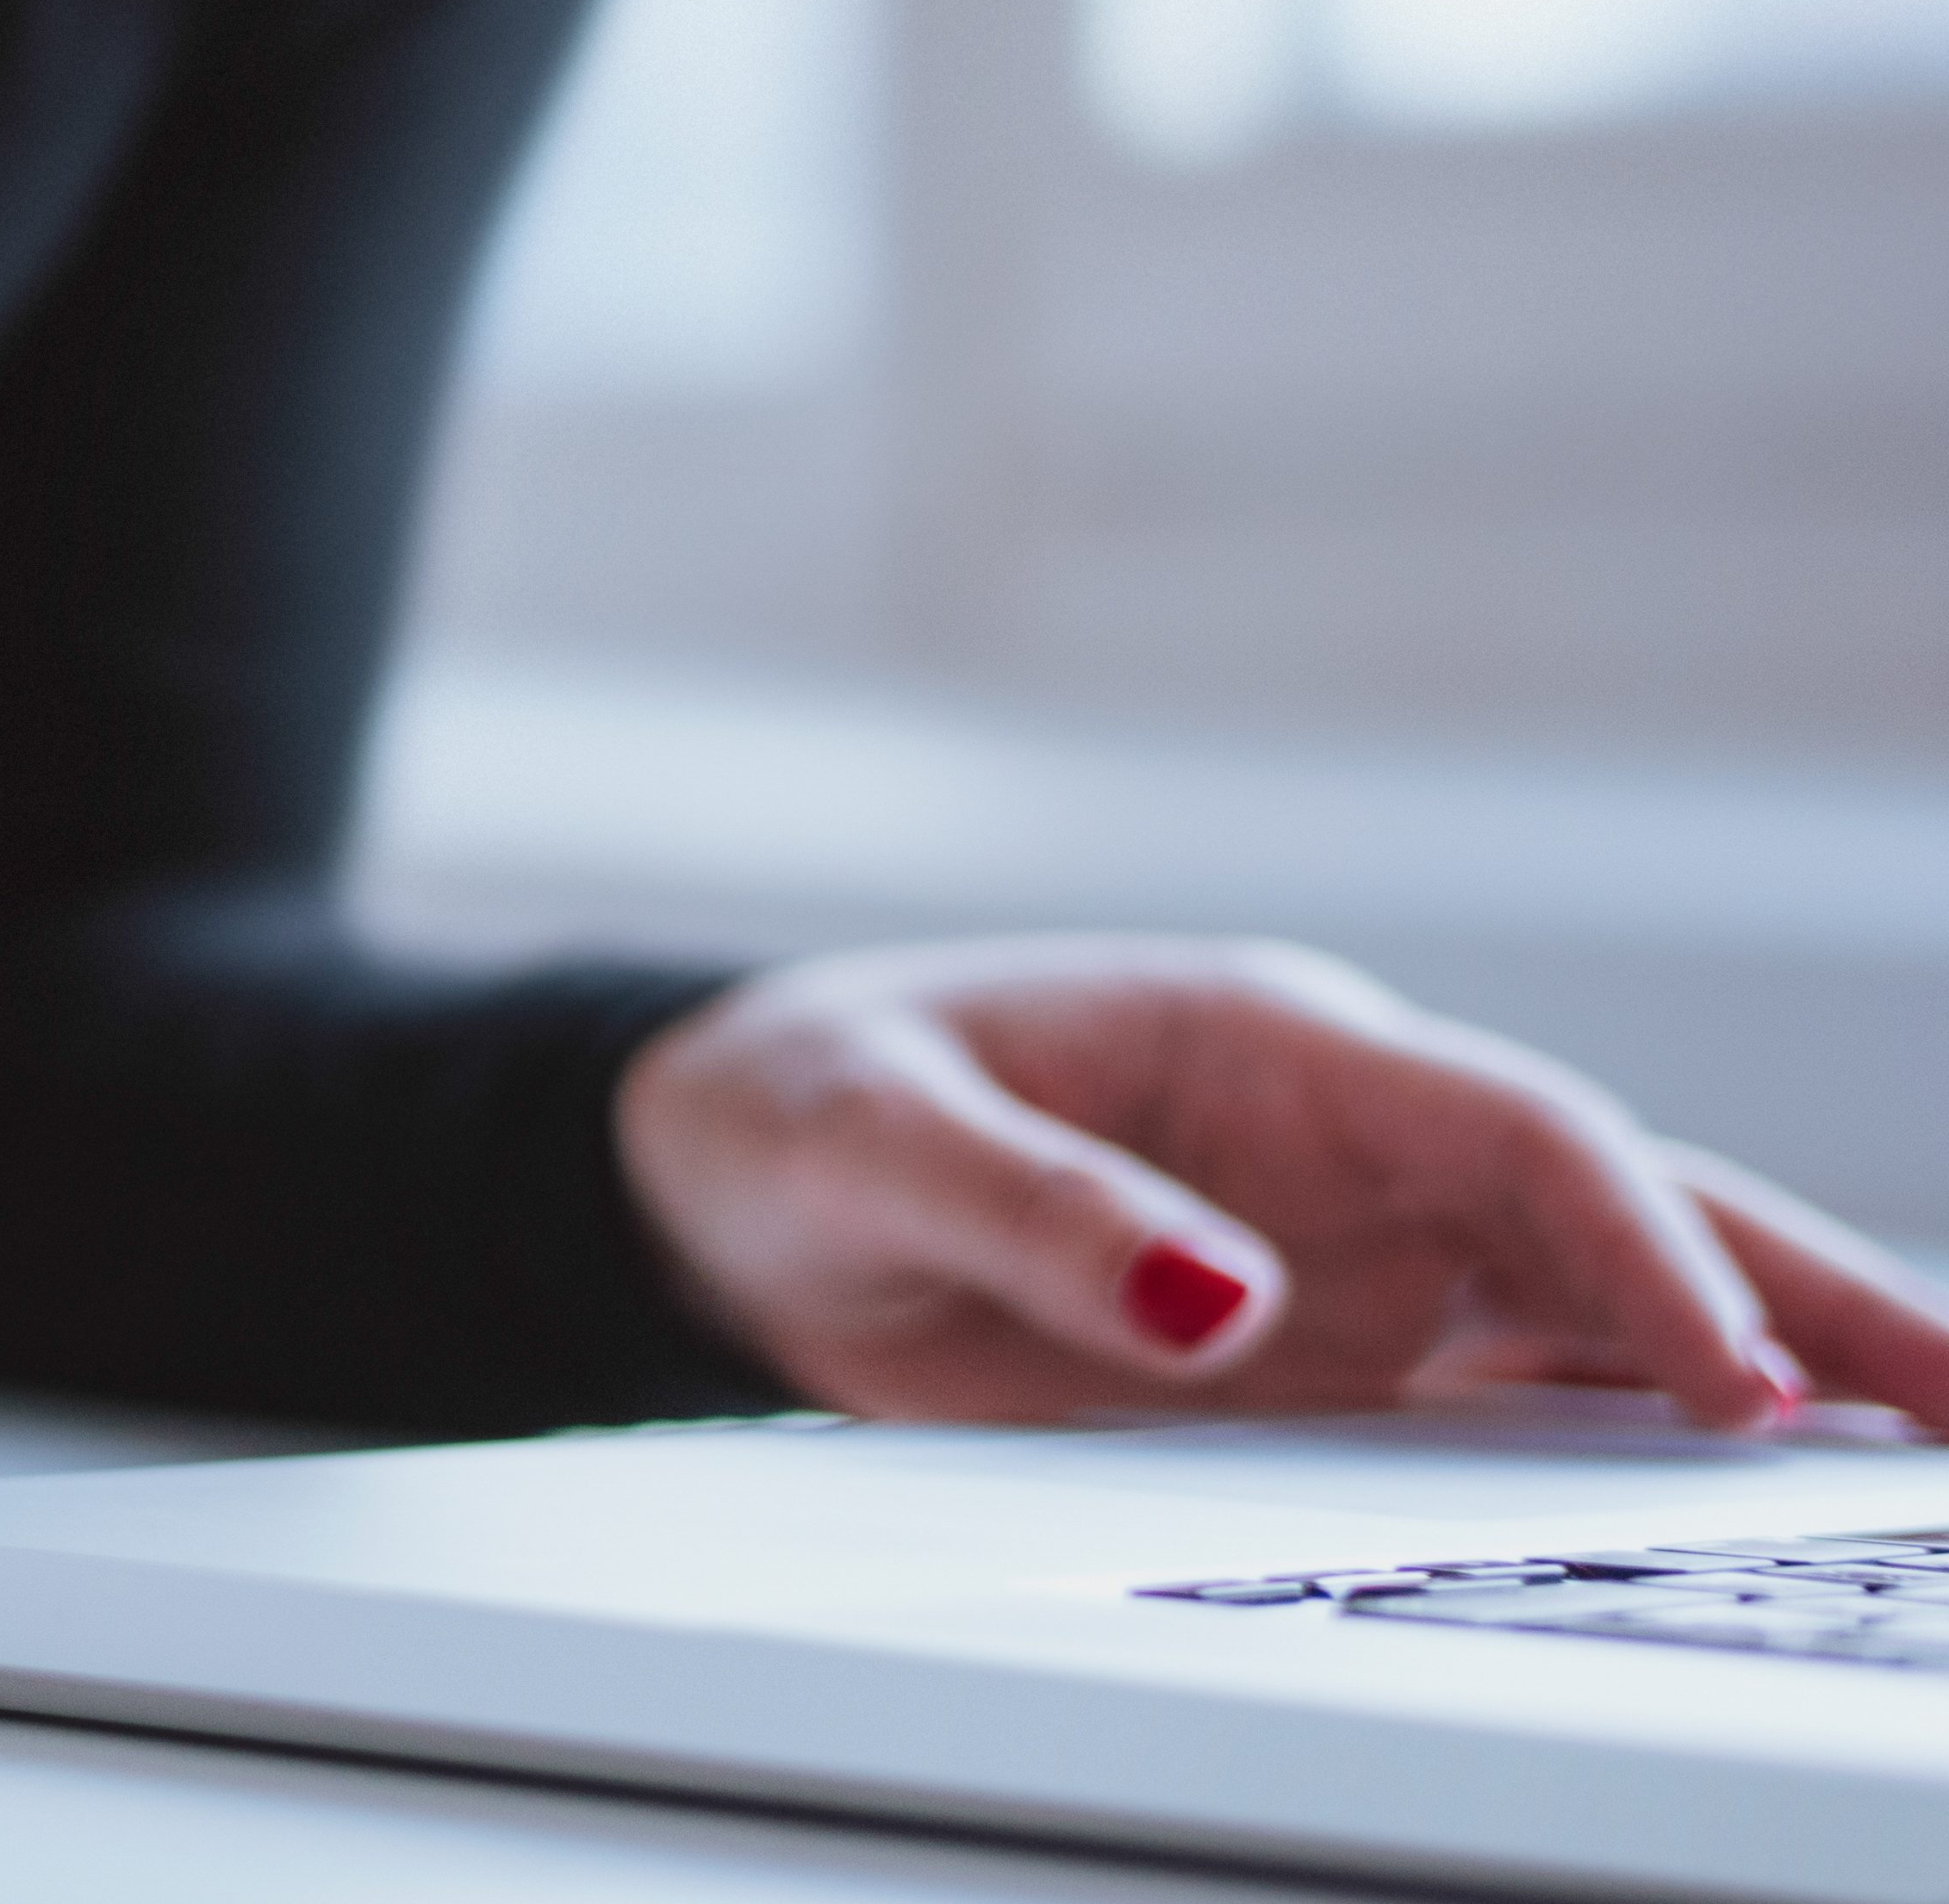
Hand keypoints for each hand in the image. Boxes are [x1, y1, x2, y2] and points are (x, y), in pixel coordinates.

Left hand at [618, 934, 1948, 1432]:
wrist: (722, 1174)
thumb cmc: (791, 1113)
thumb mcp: (866, 1142)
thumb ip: (1036, 1217)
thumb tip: (1225, 1308)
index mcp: (1268, 1051)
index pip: (1516, 1137)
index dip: (1636, 1246)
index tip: (1731, 1373)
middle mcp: (1351, 1148)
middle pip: (1629, 1206)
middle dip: (1808, 1292)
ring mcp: (1360, 1257)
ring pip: (1613, 1307)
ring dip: (1773, 1366)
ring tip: (1933, 1450)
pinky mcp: (1332, 1360)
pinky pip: (1518, 1396)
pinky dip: (1646, 1441)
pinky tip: (1759, 1498)